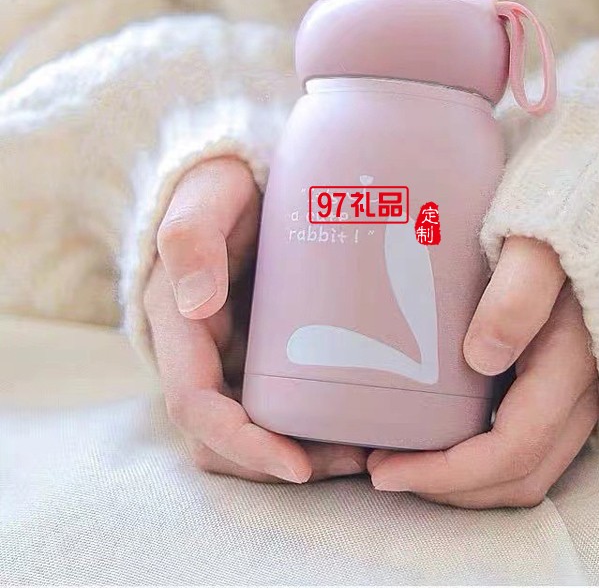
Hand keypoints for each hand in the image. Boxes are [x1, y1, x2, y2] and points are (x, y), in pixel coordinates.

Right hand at [144, 156, 367, 482]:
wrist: (243, 182)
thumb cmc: (221, 188)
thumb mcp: (206, 200)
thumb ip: (191, 238)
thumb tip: (194, 304)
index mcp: (178, 328)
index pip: (197, 406)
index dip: (242, 444)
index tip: (298, 466)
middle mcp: (202, 353)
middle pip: (228, 437)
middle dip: (283, 461)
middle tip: (356, 460)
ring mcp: (233, 355)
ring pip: (257, 429)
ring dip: (306, 452)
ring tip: (370, 450)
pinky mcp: (264, 350)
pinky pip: (283, 403)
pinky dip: (316, 423)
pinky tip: (363, 416)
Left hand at [367, 237, 598, 507]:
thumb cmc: (567, 217)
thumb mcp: (539, 244)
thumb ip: (517, 294)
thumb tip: (481, 358)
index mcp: (569, 362)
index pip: (511, 449)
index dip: (446, 474)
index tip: (385, 470)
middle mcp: (582, 390)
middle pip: (518, 475)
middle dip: (448, 488)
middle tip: (382, 470)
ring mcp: (581, 390)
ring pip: (528, 467)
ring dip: (465, 481)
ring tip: (404, 460)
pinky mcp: (570, 381)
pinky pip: (531, 443)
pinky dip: (483, 457)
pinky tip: (442, 432)